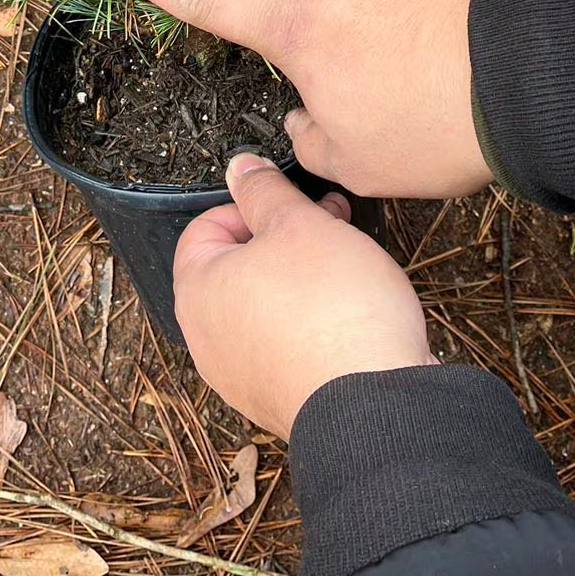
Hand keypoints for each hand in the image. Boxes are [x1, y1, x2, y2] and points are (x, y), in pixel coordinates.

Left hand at [175, 153, 433, 437]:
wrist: (376, 407)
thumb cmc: (332, 310)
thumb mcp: (298, 224)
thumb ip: (265, 191)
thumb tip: (240, 168)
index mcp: (198, 291)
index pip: (206, 227)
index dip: (252, 205)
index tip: (292, 202)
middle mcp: (209, 340)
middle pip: (239, 266)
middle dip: (286, 237)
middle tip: (332, 223)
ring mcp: (242, 376)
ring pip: (266, 305)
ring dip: (303, 277)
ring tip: (349, 263)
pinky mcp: (280, 398)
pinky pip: (287, 343)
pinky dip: (312, 320)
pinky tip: (352, 310)